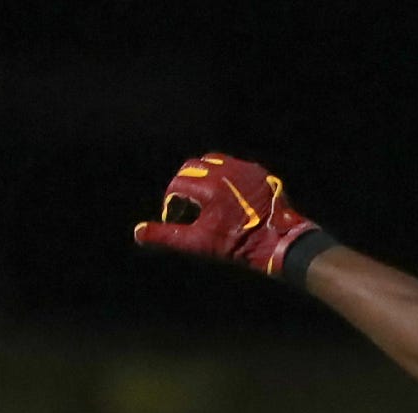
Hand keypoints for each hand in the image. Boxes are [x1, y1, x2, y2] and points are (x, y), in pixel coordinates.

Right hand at [130, 153, 321, 276]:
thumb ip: (167, 235)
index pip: (178, 184)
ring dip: (204, 175)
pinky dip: (226, 176)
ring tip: (207, 198)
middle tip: (190, 205)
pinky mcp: (258, 172)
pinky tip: (229, 196)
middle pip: (192, 167)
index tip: (178, 216)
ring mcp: (244, 168)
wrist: (280, 243)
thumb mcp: (199, 242)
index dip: (173, 201)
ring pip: (213, 161)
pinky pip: (235, 166)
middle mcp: (225, 171)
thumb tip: (137, 233)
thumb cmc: (238, 245)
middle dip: (186, 184)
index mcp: (208, 186)